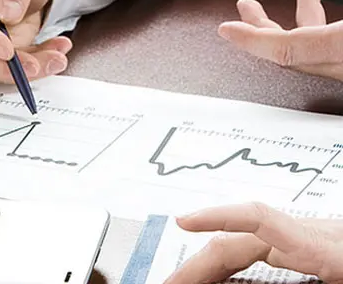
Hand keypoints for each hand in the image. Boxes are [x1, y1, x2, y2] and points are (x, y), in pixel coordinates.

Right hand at [164, 202, 342, 283]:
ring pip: (243, 246)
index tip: (185, 222)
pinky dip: (231, 263)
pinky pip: (257, 249)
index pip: (260, 218)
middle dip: (200, 263)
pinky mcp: (304, 248)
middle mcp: (307, 236)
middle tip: (172, 283)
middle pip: (239, 241)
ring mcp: (304, 239)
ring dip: (211, 265)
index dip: (218, 217)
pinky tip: (221, 275)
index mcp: (322, 245)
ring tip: (188, 281)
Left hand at [218, 0, 342, 80]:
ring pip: (311, 48)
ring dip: (300, 16)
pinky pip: (327, 48)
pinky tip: (322, 2)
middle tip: (245, 7)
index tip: (226, 30)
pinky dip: (320, 25)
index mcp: (342, 49)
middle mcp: (342, 65)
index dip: (250, 40)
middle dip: (263, 26)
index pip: (283, 49)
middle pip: (290, 50)